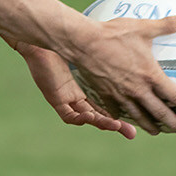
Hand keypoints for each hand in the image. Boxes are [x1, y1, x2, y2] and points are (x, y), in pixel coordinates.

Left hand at [16, 41, 137, 139]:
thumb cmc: (61, 44)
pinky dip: (81, 118)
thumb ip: (102, 59)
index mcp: (83, 89)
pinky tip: (92, 117)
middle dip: (116, 125)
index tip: (136, 118)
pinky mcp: (55, 98)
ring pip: (87, 118)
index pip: (104, 106)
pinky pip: (69, 116)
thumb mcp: (86, 54)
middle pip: (99, 117)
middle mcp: (75, 98)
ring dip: (102, 123)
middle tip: (132, 133)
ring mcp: (65, 99)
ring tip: (117, 126)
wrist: (39, 41)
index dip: (118, 114)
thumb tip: (126, 52)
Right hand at [67, 15, 175, 135]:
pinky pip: (116, 111)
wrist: (84, 42)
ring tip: (157, 131)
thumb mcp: (143, 27)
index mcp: (150, 75)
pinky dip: (123, 118)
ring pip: (139, 116)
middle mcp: (138, 89)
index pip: (174, 97)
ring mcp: (121, 94)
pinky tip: (125, 120)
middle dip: (173, 123)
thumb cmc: (114, 34)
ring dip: (150, 125)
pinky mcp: (105, 95)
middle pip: (160, 112)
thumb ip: (168, 25)